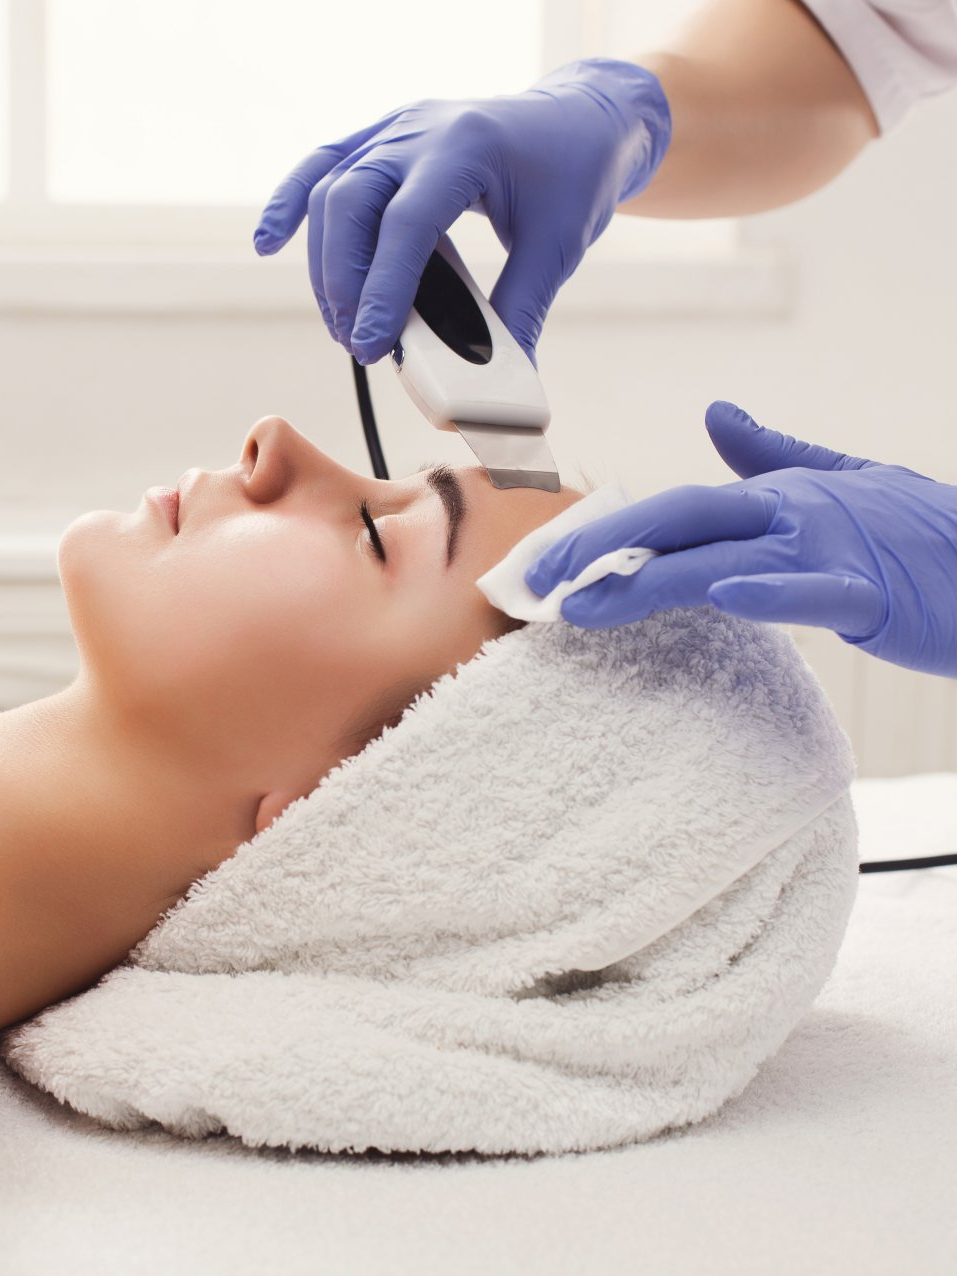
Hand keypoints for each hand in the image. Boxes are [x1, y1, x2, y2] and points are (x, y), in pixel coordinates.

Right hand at [252, 59, 670, 364]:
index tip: (374, 346)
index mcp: (466, 146)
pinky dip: (291, 204)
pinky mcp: (384, 139)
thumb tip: (499, 384)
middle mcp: (420, 130)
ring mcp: (397, 129)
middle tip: (360, 346)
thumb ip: (522, 311)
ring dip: (326, 265)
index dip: (384, 289)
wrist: (581, 119)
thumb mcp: (558, 246)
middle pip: (351, 203)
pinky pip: (324, 165)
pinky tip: (270, 243)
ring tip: (343, 327)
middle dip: (346, 284)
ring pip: (331, 191)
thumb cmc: (574, 175)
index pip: (406, 223)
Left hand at [525, 401, 956, 677]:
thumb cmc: (915, 531)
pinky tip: (723, 595)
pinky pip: (814, 591)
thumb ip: (770, 452)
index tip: (546, 563)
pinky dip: (769, 591)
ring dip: (650, 579)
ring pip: (725, 558)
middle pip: (679, 521)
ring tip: (586, 605)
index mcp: (774, 495)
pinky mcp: (871, 592)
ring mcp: (829, 548)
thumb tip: (716, 413)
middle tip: (535, 582)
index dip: (605, 532)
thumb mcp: (837, 480)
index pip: (672, 508)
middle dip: (599, 551)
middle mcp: (789, 512)